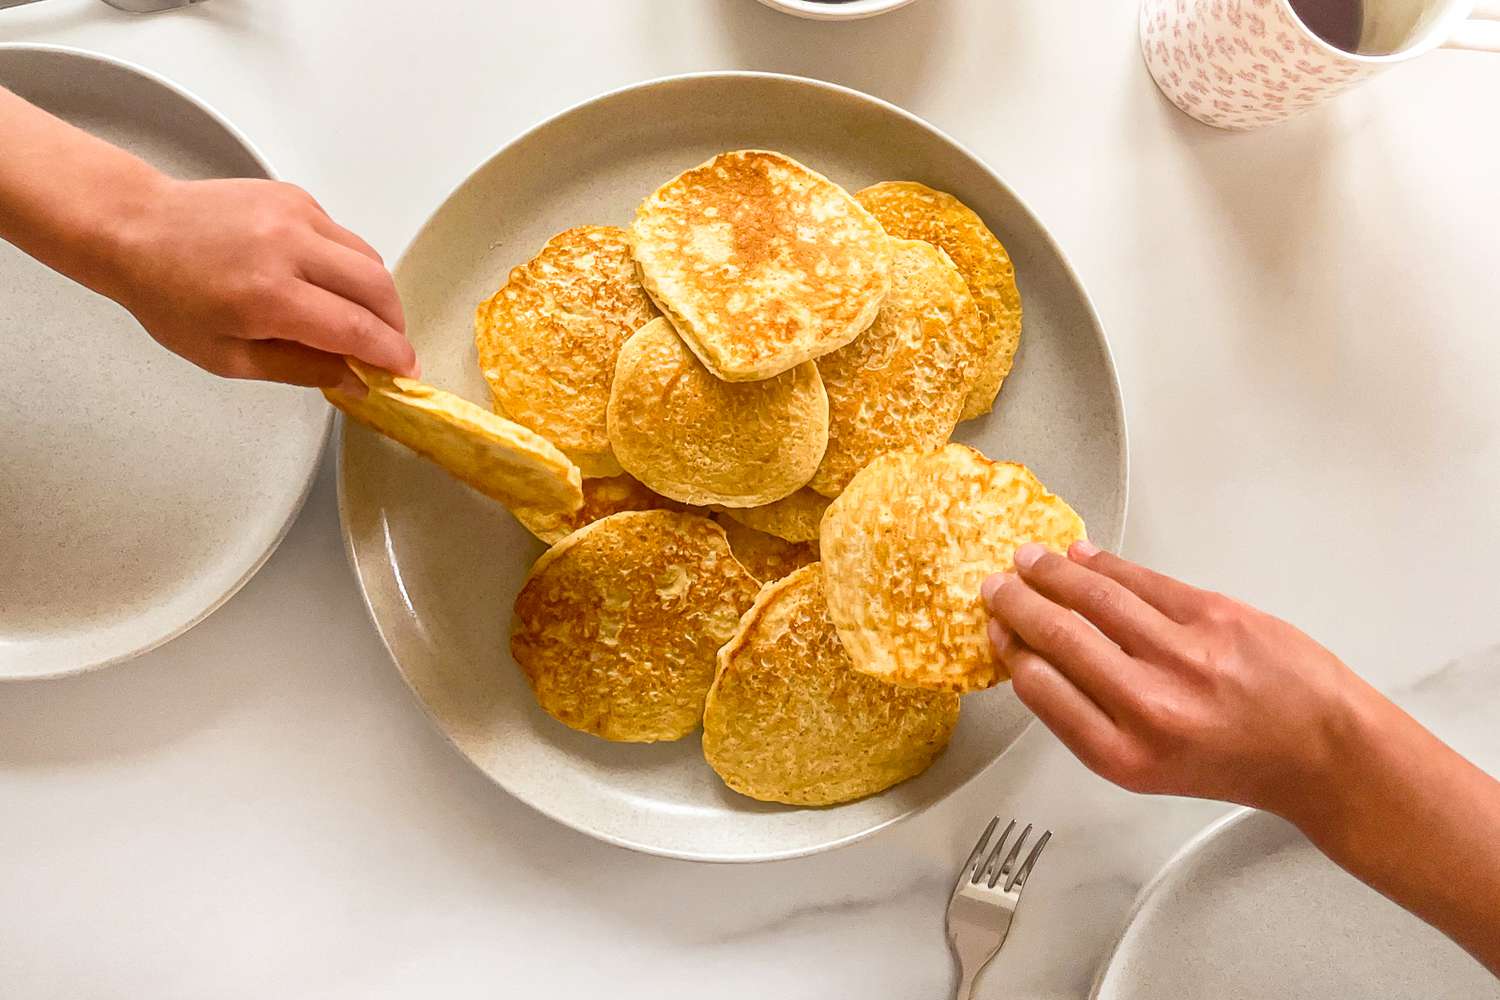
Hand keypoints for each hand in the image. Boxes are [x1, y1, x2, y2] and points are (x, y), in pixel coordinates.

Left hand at [104, 176, 415, 391]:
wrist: (136, 227)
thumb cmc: (169, 296)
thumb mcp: (228, 357)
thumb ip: (300, 369)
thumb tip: (355, 380)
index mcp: (268, 296)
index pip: (357, 329)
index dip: (390, 355)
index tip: (405, 371)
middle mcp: (288, 248)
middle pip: (378, 288)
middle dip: (395, 325)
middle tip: (389, 349)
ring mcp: (296, 214)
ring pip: (369, 258)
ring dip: (378, 295)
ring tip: (363, 320)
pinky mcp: (296, 197)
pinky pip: (345, 237)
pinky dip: (349, 266)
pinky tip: (327, 283)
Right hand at [982, 541, 1375, 823]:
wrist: (1322, 750)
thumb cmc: (1238, 761)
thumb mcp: (1148, 768)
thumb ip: (1091, 719)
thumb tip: (1040, 661)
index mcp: (1123, 754)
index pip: (1040, 689)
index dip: (1010, 651)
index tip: (998, 631)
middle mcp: (1148, 705)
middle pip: (1058, 637)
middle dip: (1018, 604)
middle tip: (997, 587)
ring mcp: (1184, 654)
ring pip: (1095, 597)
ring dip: (1052, 572)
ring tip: (1028, 560)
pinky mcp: (1216, 615)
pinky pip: (1143, 580)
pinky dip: (1105, 562)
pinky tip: (1082, 555)